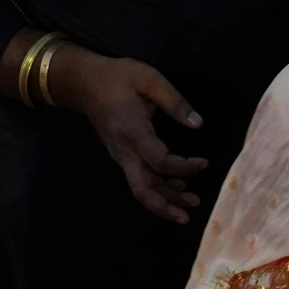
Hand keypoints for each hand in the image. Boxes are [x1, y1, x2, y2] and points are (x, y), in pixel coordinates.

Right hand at [46, 46, 209, 223]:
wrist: (85, 84)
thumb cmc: (117, 77)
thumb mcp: (148, 78)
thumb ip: (174, 101)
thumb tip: (197, 123)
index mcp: (132, 131)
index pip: (159, 162)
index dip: (183, 168)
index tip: (203, 163)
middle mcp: (124, 151)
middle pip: (143, 189)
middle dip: (167, 204)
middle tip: (191, 210)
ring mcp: (121, 157)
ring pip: (141, 188)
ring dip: (165, 200)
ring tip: (190, 204)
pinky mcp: (122, 157)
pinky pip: (140, 179)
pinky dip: (158, 188)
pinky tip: (176, 188)